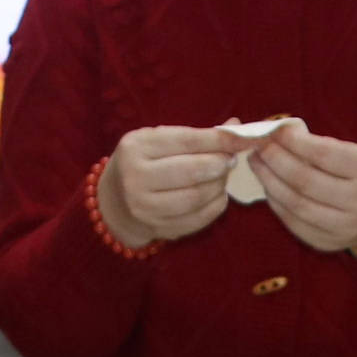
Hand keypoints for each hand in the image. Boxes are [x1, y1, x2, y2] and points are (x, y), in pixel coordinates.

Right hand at [100, 128, 241, 246]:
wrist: (114, 202)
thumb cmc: (144, 162)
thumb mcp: (159, 141)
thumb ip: (196, 135)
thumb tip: (236, 128)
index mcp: (136, 147)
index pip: (186, 141)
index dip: (218, 140)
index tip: (241, 139)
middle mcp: (136, 178)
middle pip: (192, 171)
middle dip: (220, 164)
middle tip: (230, 160)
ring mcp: (146, 207)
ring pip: (196, 197)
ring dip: (218, 186)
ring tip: (222, 177)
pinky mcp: (158, 228)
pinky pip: (198, 218)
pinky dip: (215, 206)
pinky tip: (217, 196)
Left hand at [253, 125, 356, 255]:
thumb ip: (323, 147)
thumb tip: (280, 136)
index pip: (323, 155)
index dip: (293, 142)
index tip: (274, 130)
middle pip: (304, 180)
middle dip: (275, 160)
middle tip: (258, 146)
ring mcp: (343, 227)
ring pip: (295, 203)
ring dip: (269, 181)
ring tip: (257, 163)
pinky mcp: (327, 243)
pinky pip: (293, 222)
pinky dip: (276, 202)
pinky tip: (268, 186)